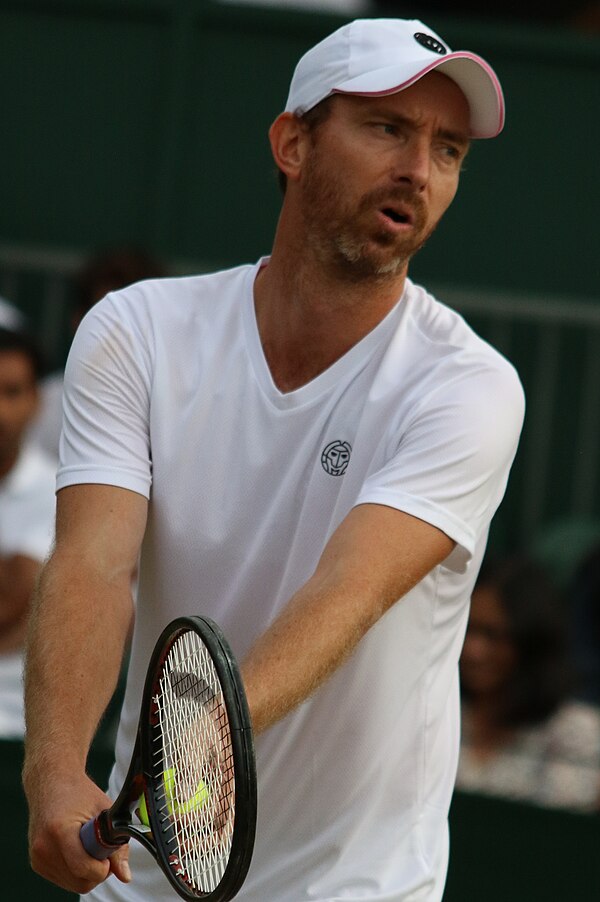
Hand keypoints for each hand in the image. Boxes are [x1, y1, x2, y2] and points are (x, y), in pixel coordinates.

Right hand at [25, 768, 131, 893]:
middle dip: (98, 871)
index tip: (109, 855)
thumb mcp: (105, 812)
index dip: (103, 867)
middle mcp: (44, 847)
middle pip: (80, 882)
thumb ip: (117, 845)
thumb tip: (125, 876)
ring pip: (73, 884)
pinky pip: (64, 879)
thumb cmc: (80, 793)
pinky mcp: (36, 862)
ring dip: (88, 872)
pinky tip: (78, 849)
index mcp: (60, 831)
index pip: (83, 868)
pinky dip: (76, 870)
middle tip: (104, 850)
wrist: (52, 782)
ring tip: (90, 846)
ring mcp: (37, 857)